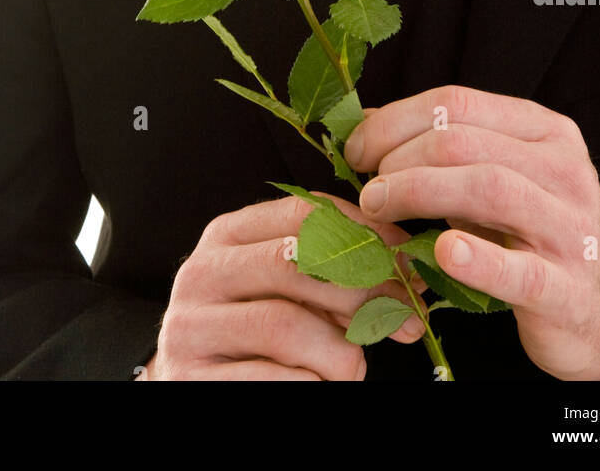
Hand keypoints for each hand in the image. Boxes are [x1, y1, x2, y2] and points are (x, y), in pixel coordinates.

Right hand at [141, 191, 428, 379]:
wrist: (197, 388)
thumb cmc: (254, 338)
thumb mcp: (287, 292)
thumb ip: (332, 271)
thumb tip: (406, 268)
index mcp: (226, 236)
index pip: (302, 211)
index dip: (364, 232)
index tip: (409, 260)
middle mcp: (201, 272)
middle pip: (296, 262)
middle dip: (364, 290)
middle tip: (407, 319)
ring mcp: (190, 326)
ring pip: (287, 325)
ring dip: (339, 352)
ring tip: (352, 368)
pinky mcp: (191, 378)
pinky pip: (274, 379)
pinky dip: (312, 385)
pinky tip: (317, 385)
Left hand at [344, 84, 599, 380]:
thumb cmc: (538, 236)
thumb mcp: (502, 178)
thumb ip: (448, 149)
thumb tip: (368, 122)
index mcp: (544, 131)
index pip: (458, 102)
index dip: (395, 120)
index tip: (357, 148)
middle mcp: (562, 169)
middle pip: (463, 141)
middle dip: (398, 157)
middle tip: (364, 186)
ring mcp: (569, 228)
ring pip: (487, 187)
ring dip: (417, 191)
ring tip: (378, 208)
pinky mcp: (567, 290)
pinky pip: (520, 269)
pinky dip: (478, 259)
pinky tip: (443, 252)